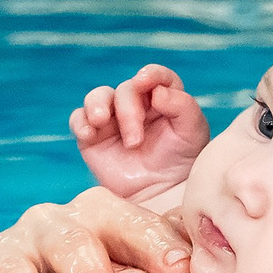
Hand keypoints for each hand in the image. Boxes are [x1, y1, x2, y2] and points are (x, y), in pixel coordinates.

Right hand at [69, 64, 211, 197]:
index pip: (156, 76)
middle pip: (125, 90)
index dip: (150, 74)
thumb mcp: (193, 133)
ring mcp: (112, 121)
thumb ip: (182, 106)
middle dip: (128, 110)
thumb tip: (157, 92)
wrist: (160, 197)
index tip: (144, 80)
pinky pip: (78, 119)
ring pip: (97, 97)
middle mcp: (136, 105)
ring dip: (98, 105)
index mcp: (163, 99)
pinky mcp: (92, 138)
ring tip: (101, 122)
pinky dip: (80, 122)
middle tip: (135, 140)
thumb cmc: (181, 164)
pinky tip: (88, 134)